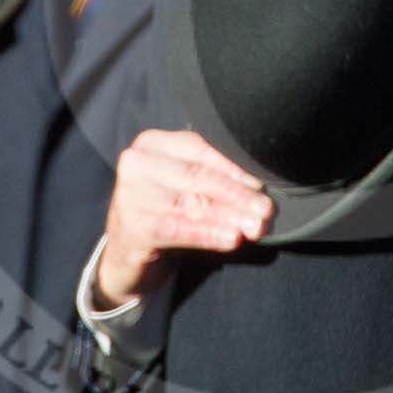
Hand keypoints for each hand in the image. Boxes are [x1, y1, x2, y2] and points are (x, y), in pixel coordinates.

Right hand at [93, 130, 270, 305]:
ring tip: (254, 226)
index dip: (232, 168)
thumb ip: (211, 178)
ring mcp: (129, 196)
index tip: (260, 186)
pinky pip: (177, 229)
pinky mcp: (131, 228)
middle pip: (195, 176)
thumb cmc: (164, 209)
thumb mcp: (183, 185)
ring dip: (227, 216)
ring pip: (188, 203)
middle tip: (265, 210)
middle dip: (235, 194)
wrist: (126, 250)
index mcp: (151, 143)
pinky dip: (207, 234)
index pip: (198, 149)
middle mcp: (135, 163)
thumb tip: (258, 189)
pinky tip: (231, 238)